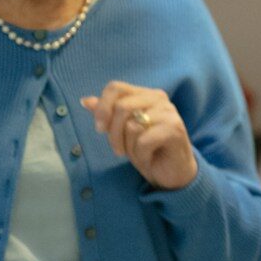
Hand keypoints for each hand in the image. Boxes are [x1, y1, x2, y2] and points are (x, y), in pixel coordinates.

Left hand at [82, 81, 198, 190]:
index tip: (99, 129)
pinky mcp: (175, 129)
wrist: (172, 172)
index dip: (102, 108)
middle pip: (122, 107)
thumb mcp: (122, 132)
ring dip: (128, 147)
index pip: (116, 88)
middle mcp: (159, 99)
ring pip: (131, 125)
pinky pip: (143, 140)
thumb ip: (108, 114)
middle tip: (118, 151)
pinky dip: (140, 154)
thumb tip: (86, 100)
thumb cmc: (148, 149)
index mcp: (146, 94)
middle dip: (113, 133)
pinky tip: (149, 158)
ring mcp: (169, 113)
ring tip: (138, 154)